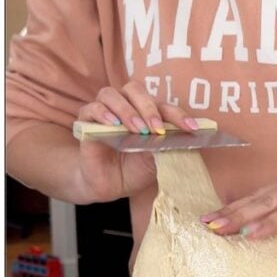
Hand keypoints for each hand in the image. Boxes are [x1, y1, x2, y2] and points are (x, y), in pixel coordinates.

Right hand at [74, 81, 200, 200]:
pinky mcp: (86, 123)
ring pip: (111, 94)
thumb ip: (165, 146)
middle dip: (148, 107)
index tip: (190, 128)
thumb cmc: (135, 170)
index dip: (177, 114)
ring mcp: (105, 113)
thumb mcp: (157, 160)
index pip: (163, 106)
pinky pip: (91, 108)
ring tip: (136, 129)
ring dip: (126, 110)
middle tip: (156, 128)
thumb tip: (179, 138)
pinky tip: (113, 124)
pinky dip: (103, 113)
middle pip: (134, 90)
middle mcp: (126, 107)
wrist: (111, 186)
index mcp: (147, 113)